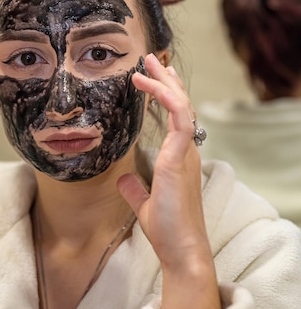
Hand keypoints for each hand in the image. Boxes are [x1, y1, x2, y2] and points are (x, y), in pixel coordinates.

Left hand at [118, 53, 220, 308]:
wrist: (180, 249)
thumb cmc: (167, 229)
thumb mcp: (145, 204)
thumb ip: (135, 189)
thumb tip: (123, 178)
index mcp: (179, 158)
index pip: (176, 118)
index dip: (166, 96)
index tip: (152, 79)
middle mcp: (185, 151)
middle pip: (180, 106)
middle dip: (167, 80)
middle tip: (152, 59)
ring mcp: (185, 153)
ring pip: (181, 106)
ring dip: (165, 82)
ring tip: (148, 62)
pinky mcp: (180, 157)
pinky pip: (179, 119)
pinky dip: (164, 99)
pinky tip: (147, 87)